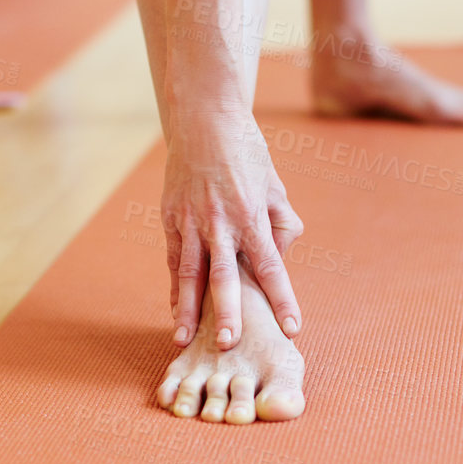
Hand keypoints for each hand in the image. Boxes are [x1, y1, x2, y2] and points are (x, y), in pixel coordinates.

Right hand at [161, 111, 303, 349]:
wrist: (203, 120)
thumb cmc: (246, 153)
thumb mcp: (274, 186)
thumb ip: (282, 224)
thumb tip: (279, 257)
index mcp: (252, 216)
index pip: (271, 267)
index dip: (282, 299)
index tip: (292, 328)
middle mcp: (220, 223)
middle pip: (224, 277)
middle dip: (227, 313)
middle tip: (229, 344)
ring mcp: (191, 222)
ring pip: (189, 274)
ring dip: (188, 310)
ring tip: (184, 340)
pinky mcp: (170, 218)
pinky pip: (173, 260)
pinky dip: (174, 288)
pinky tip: (176, 312)